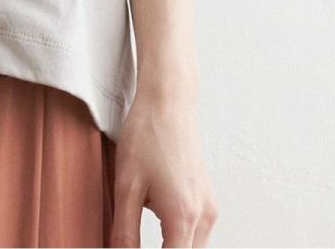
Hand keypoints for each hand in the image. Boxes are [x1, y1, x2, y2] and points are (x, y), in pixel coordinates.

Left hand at [108, 89, 218, 246]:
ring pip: (192, 245)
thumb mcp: (126, 186)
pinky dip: (177, 231)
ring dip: (170, 245)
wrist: (168, 101)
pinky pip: (195, 229)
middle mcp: (203, 215)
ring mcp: (209, 206)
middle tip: (133, 239)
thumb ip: (125, 232)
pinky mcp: (207, 197)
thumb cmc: (147, 135)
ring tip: (143, 213)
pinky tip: (155, 207)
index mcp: (183, 216)